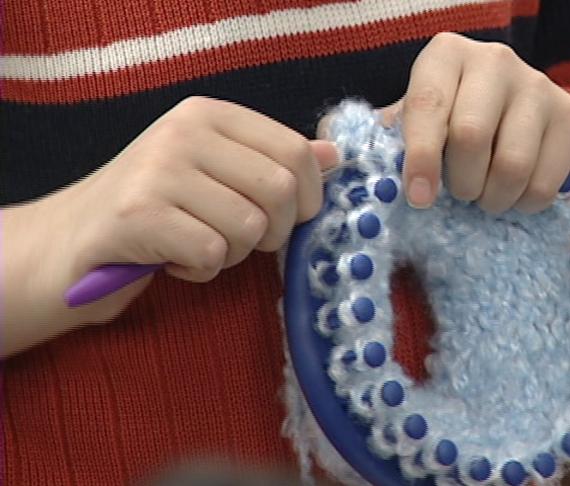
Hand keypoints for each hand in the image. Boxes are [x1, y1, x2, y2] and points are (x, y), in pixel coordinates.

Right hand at [2, 96, 336, 355]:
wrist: (74, 240)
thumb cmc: (158, 207)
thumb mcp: (218, 172)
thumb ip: (273, 161)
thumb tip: (334, 155)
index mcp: (210, 114)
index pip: (296, 152)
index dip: (309, 199)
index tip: (290, 219)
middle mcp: (184, 131)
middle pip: (281, 191)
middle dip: (275, 232)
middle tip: (242, 241)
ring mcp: (158, 169)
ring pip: (249, 227)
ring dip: (233, 255)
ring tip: (200, 246)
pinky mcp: (138, 213)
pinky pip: (211, 254)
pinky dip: (201, 271)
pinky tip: (175, 261)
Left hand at [384, 32, 569, 212]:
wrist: (532, 119)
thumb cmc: (457, 122)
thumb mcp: (419, 121)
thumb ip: (384, 137)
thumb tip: (344, 159)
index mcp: (445, 56)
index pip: (427, 107)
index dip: (420, 158)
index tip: (419, 199)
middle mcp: (494, 60)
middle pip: (470, 137)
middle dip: (460, 183)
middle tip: (460, 193)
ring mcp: (538, 85)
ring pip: (511, 165)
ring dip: (492, 199)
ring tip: (486, 197)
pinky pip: (543, 183)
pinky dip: (524, 204)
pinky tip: (516, 194)